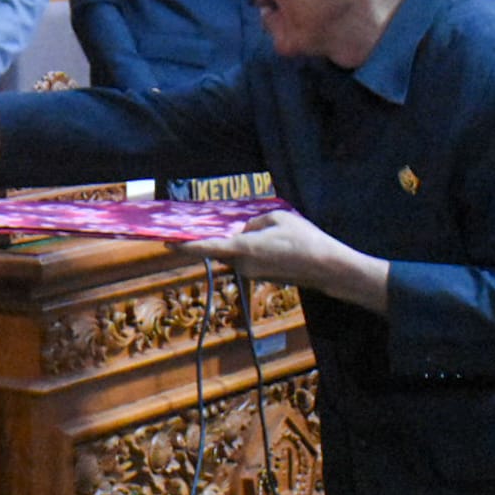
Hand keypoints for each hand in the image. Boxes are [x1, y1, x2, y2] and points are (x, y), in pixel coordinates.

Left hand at [164, 208, 389, 314]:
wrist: (328, 268)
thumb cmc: (304, 239)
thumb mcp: (276, 218)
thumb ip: (252, 222)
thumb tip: (244, 231)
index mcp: (242, 249)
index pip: (206, 247)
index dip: (185, 245)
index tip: (166, 243)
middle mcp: (242, 265)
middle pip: (220, 248)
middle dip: (216, 237)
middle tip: (211, 223)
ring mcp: (252, 273)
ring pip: (235, 252)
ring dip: (238, 242)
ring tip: (259, 230)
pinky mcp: (262, 275)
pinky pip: (247, 258)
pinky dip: (249, 248)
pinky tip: (270, 240)